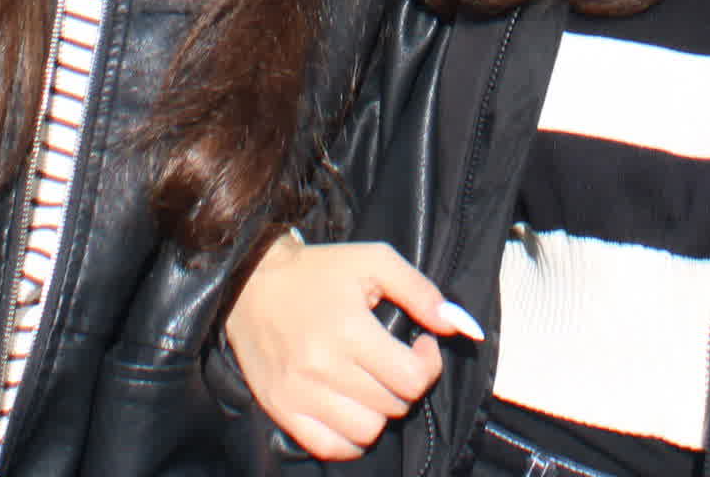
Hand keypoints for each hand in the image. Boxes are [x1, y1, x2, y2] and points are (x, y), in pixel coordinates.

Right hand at [225, 234, 474, 461]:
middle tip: (394, 361)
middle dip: (405, 384)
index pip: (412, 378)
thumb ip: (421, 291)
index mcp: (349, 330)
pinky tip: (352, 409)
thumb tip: (459, 325)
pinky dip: (350, 437)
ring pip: (366, 431)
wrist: (250, 282)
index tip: (421, 346)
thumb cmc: (318, 271)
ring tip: (372, 384)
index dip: (429, 364)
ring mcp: (299, 394)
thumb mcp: (375, 261)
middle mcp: (322, 367)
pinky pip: (331, 447)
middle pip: (393, 405)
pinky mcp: (281, 409)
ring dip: (380, 411)